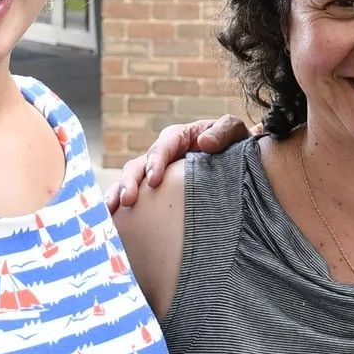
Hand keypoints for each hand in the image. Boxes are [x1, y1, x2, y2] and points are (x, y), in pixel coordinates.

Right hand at [106, 114, 248, 210]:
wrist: (240, 166)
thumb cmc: (235, 146)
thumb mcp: (235, 133)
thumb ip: (224, 131)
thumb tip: (204, 143)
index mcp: (180, 138)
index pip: (163, 145)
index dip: (156, 161)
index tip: (154, 181)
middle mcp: (163, 155)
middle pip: (139, 164)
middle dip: (131, 181)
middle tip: (128, 201)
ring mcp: (156, 175)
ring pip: (130, 181)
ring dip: (119, 194)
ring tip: (113, 210)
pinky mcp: (155, 194)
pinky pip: (134, 198)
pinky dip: (120, 207)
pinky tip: (112, 222)